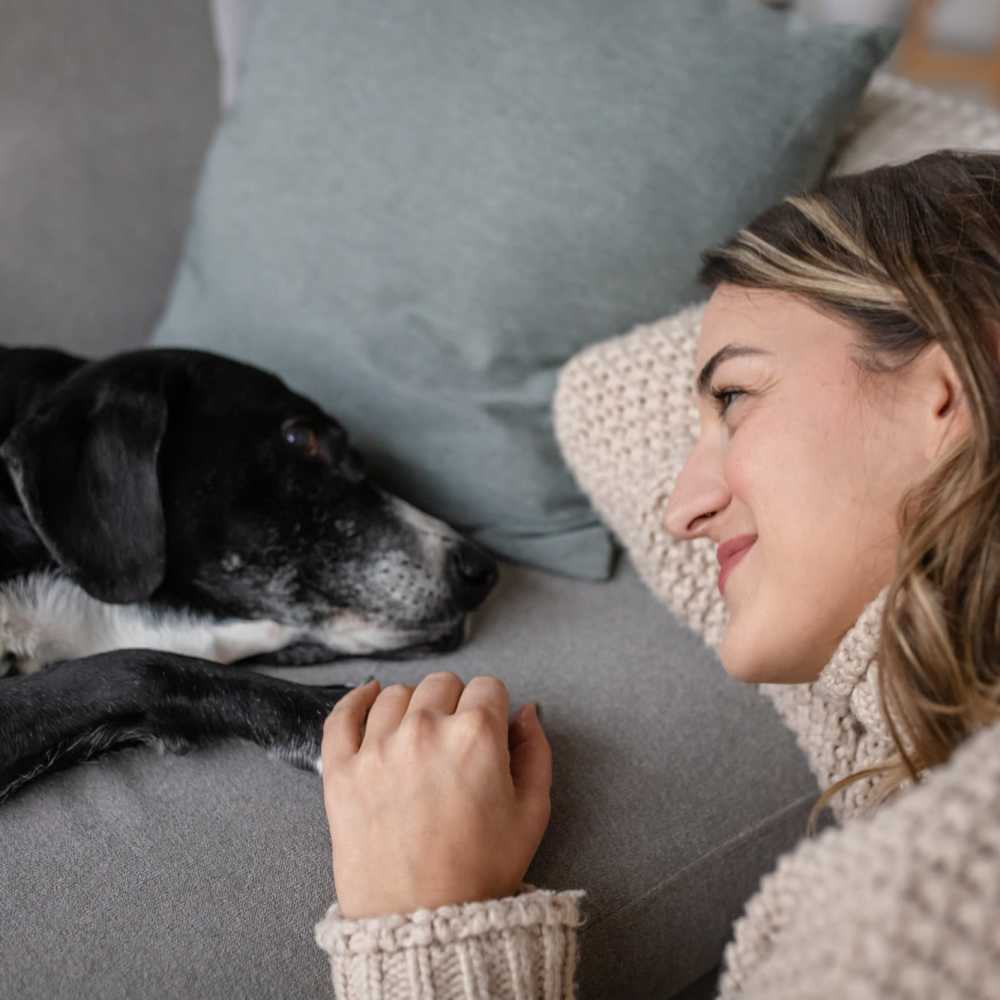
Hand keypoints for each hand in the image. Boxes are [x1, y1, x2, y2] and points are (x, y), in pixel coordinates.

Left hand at [321, 671, 551, 919]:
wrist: (422, 922)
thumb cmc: (479, 872)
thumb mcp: (532, 813)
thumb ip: (535, 752)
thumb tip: (527, 713)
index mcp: (475, 736)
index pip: (488, 687)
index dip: (492, 708)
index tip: (487, 728)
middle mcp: (425, 730)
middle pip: (442, 684)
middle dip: (455, 703)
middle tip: (454, 738)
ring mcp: (378, 747)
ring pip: (396, 694)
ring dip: (412, 706)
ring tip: (417, 736)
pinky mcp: (341, 769)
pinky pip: (342, 715)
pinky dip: (355, 700)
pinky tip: (368, 697)